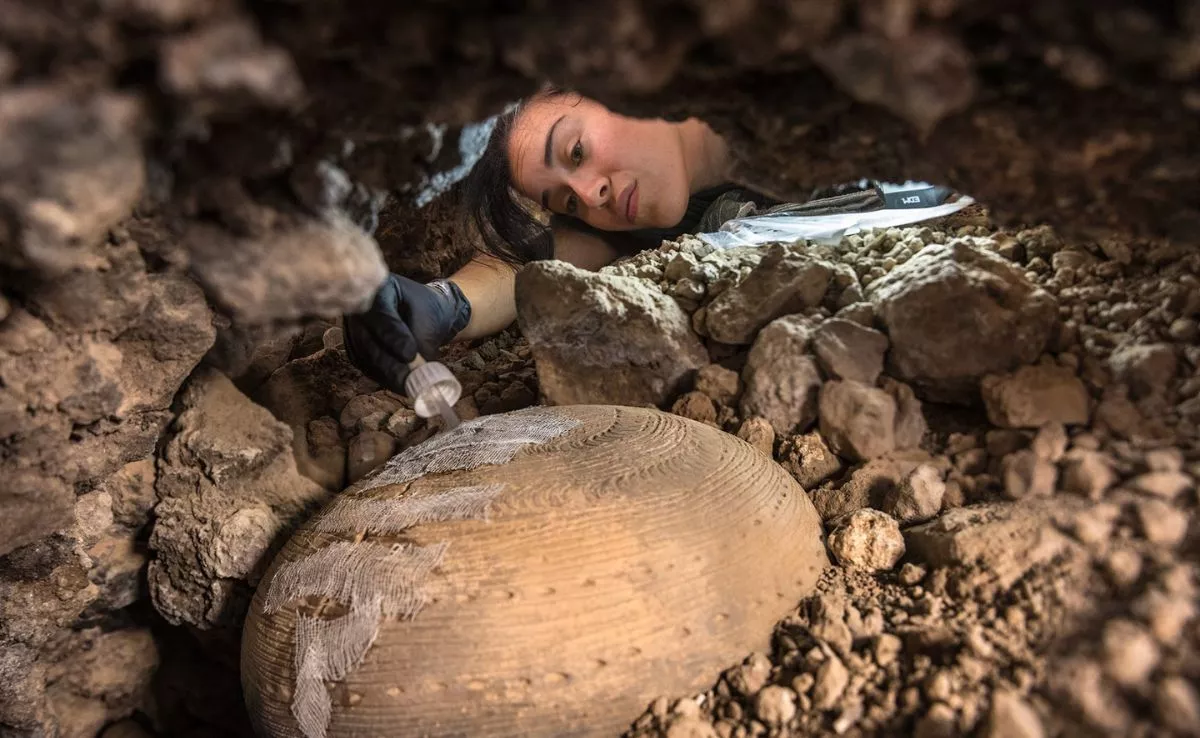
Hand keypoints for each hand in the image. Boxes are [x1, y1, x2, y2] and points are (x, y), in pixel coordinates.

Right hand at [343, 273, 470, 391]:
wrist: (422, 312)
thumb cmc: (427, 309)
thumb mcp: (431, 317)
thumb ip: (423, 339)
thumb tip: (417, 369)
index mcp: (378, 289)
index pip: (380, 315)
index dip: (393, 337)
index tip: (410, 354)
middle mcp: (358, 309)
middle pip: (367, 339)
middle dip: (390, 363)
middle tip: (412, 379)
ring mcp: (353, 331)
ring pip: (365, 357)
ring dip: (388, 374)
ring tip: (412, 386)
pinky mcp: (356, 350)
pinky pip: (367, 367)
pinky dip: (385, 378)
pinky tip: (403, 385)